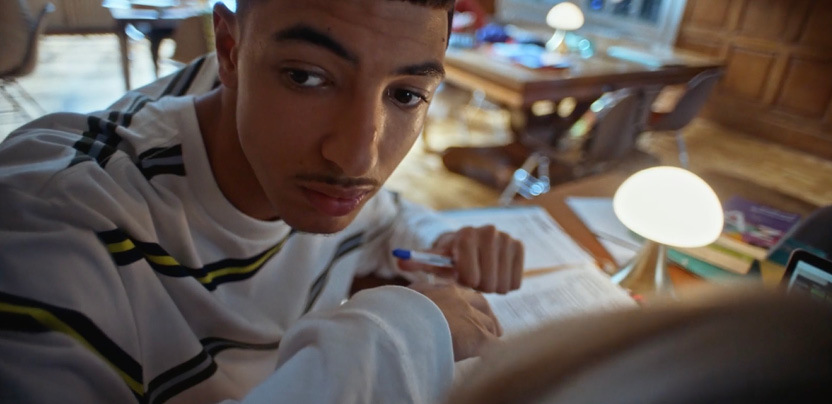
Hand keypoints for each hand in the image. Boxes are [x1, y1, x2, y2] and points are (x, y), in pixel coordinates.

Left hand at [398, 226, 523, 293]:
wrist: (469, 248)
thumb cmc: (449, 259)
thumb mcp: (434, 261)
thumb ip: (418, 261)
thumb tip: (400, 259)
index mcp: (465, 235)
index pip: (470, 276)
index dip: (465, 284)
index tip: (460, 279)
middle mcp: (488, 231)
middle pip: (488, 283)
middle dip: (479, 288)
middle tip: (472, 279)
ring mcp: (506, 238)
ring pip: (503, 285)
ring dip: (492, 288)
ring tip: (482, 277)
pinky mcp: (519, 247)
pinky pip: (516, 282)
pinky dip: (506, 285)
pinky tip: (496, 275)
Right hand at [409, 281, 501, 360]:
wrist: (403, 327)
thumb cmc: (396, 316)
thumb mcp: (404, 301)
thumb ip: (413, 300)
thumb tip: (409, 303)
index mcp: (442, 290)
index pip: (461, 294)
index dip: (467, 306)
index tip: (466, 316)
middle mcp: (461, 300)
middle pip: (482, 305)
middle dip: (487, 317)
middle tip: (490, 330)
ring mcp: (472, 318)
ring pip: (490, 326)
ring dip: (489, 336)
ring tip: (488, 350)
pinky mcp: (478, 337)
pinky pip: (495, 345)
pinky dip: (494, 352)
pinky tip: (491, 361)